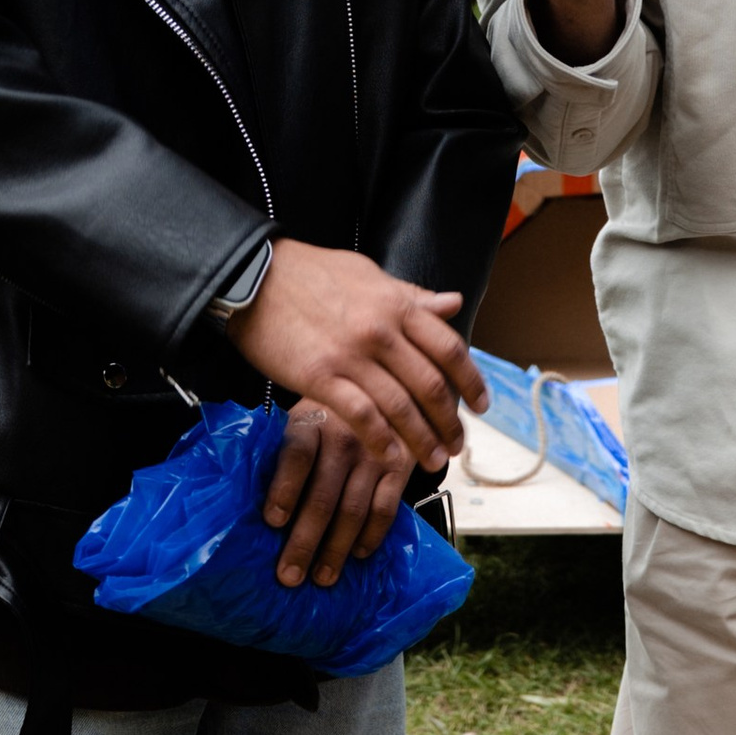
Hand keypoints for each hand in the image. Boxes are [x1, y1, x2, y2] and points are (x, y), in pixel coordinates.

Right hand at [224, 238, 486, 483]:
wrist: (255, 276)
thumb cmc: (310, 274)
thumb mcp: (368, 275)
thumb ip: (411, 295)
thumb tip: (453, 303)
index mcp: (395, 304)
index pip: (448, 348)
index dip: (470, 381)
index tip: (481, 405)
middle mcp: (380, 331)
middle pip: (430, 384)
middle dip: (449, 421)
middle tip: (459, 444)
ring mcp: (351, 356)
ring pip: (401, 406)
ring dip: (422, 439)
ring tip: (433, 460)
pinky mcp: (321, 378)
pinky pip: (362, 416)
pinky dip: (382, 441)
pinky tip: (392, 459)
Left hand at [259, 399, 412, 587]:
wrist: (385, 392)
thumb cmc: (329, 418)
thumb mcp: (302, 421)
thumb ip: (284, 453)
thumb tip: (251, 506)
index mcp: (310, 423)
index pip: (296, 455)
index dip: (284, 489)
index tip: (273, 522)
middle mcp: (343, 436)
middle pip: (322, 496)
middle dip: (304, 541)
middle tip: (289, 575)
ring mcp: (375, 453)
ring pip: (353, 510)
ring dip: (336, 550)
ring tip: (322, 578)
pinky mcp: (401, 467)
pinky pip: (385, 510)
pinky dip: (371, 536)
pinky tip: (357, 555)